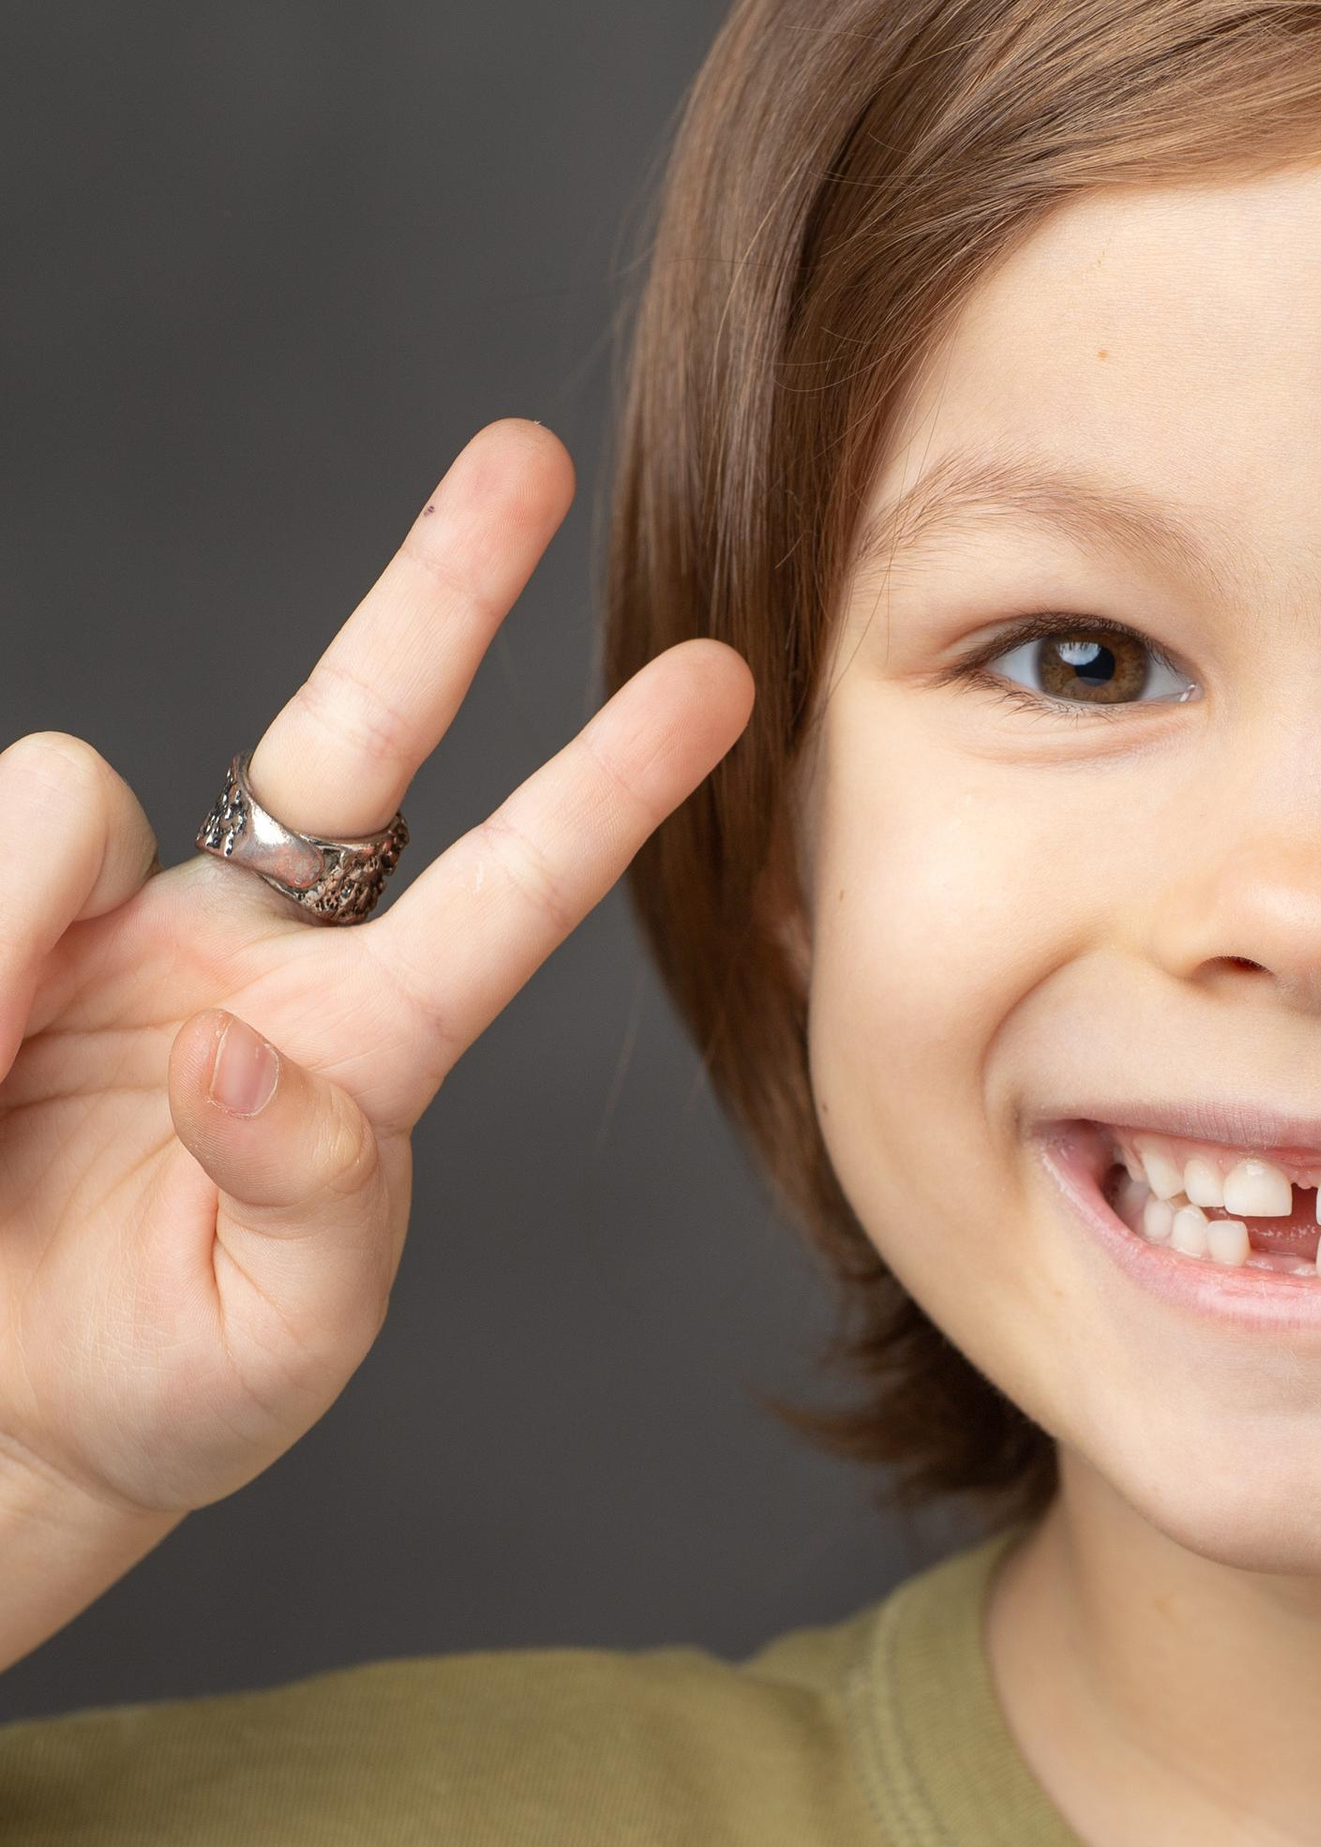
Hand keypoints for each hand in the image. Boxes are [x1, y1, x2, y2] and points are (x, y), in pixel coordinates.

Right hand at [0, 421, 751, 1664]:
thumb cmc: (162, 1388)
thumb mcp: (267, 1334)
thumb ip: (296, 1197)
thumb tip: (243, 1056)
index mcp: (355, 1045)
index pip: (503, 892)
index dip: (604, 789)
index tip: (721, 684)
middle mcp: (244, 949)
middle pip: (355, 725)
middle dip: (441, 587)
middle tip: (533, 459)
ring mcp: (102, 925)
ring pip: (57, 802)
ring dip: (3, 947)